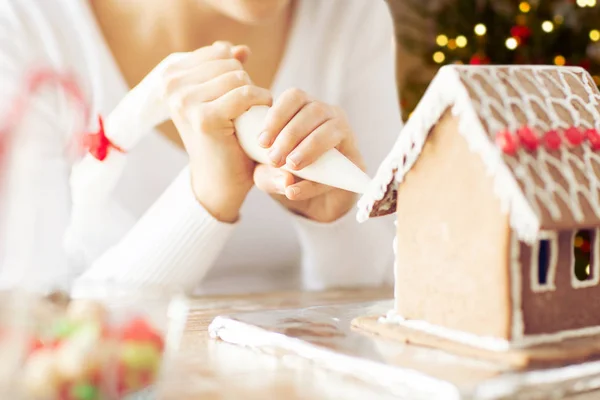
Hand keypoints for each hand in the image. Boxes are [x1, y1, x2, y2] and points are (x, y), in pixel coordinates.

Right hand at [162, 41, 271, 221]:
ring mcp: (184, 101)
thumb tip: (241, 49)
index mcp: (169, 75)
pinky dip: (260, 103)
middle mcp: (170, 85)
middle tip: (242, 112)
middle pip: (229, 63)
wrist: (219, 180)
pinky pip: (245, 94)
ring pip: (238, 76)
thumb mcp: (221, 96)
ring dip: (253, 95)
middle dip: (245, 85)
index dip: (236, 74)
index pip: (219, 52)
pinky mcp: (204, 118)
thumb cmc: (223, 137)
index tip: (233, 99)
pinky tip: (258, 120)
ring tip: (247, 117)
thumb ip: (228, 69)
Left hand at [253, 89, 364, 222]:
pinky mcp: (355, 160)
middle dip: (290, 135)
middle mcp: (327, 115)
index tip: (262, 142)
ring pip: (330, 129)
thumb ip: (266, 175)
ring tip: (291, 165)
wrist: (312, 200)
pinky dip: (317, 179)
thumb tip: (286, 181)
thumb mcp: (268, 174)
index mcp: (303, 109)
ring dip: (308, 147)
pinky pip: (341, 162)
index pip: (294, 97)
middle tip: (274, 159)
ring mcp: (344, 134)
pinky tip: (297, 191)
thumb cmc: (286, 176)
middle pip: (313, 110)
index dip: (277, 116)